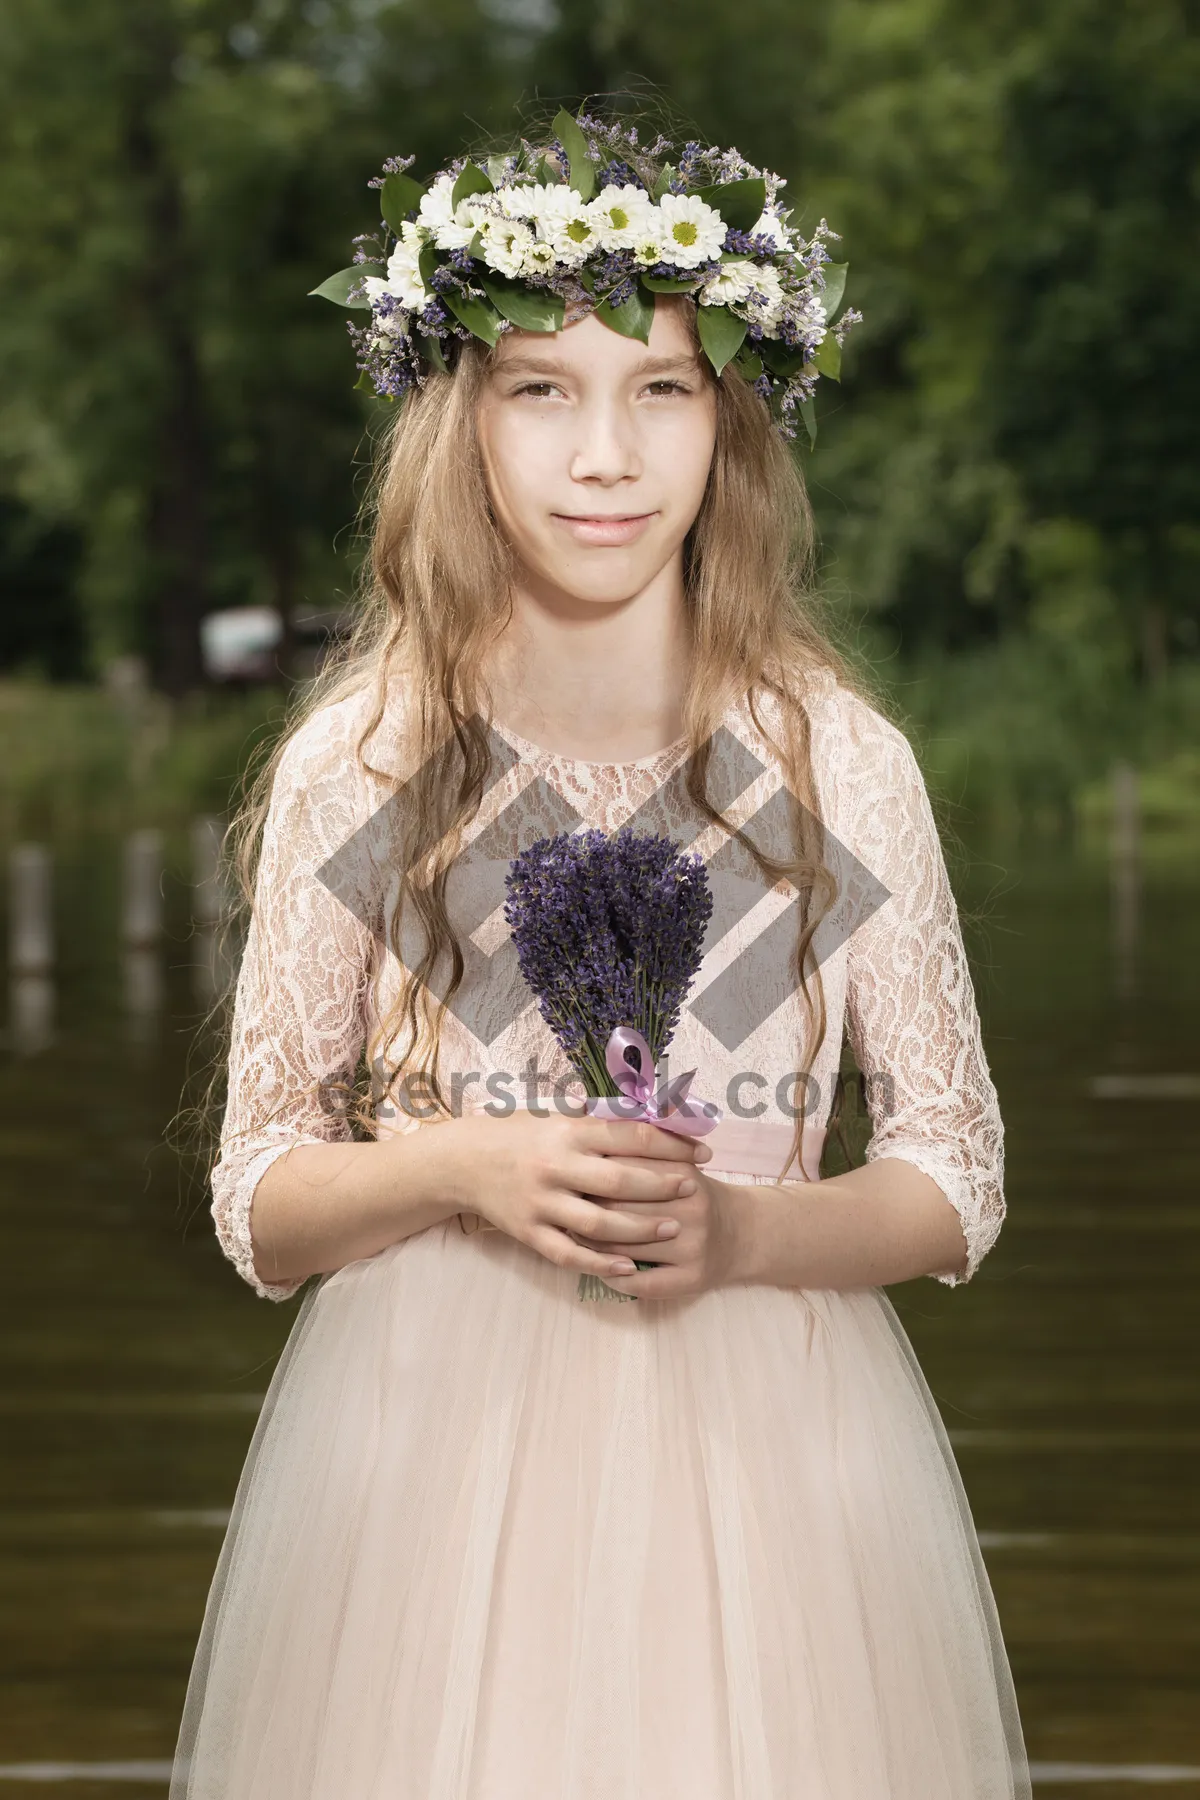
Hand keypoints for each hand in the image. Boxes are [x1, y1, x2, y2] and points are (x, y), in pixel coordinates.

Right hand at [446, 1111, 712, 1285]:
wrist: (464, 1162)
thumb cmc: (522, 1136)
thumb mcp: (558, 1118)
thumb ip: (603, 1122)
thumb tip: (658, 1114)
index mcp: (568, 1133)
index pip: (630, 1136)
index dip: (671, 1144)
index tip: (701, 1151)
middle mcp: (555, 1166)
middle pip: (620, 1179)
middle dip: (662, 1185)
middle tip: (694, 1189)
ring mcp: (541, 1202)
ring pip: (599, 1221)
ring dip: (640, 1227)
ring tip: (673, 1228)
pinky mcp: (529, 1232)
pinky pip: (569, 1253)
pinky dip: (601, 1263)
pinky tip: (630, 1266)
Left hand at [569, 1167, 746, 1298]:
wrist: (742, 1232)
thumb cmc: (694, 1194)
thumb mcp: (675, 1164)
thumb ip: (638, 1153)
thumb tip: (584, 1146)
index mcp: (681, 1173)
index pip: (620, 1173)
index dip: (589, 1178)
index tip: (569, 1181)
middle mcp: (690, 1208)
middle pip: (618, 1212)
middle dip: (585, 1213)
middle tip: (563, 1211)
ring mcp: (692, 1246)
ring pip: (624, 1249)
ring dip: (592, 1248)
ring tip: (573, 1240)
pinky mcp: (692, 1278)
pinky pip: (641, 1283)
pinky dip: (614, 1278)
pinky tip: (603, 1270)